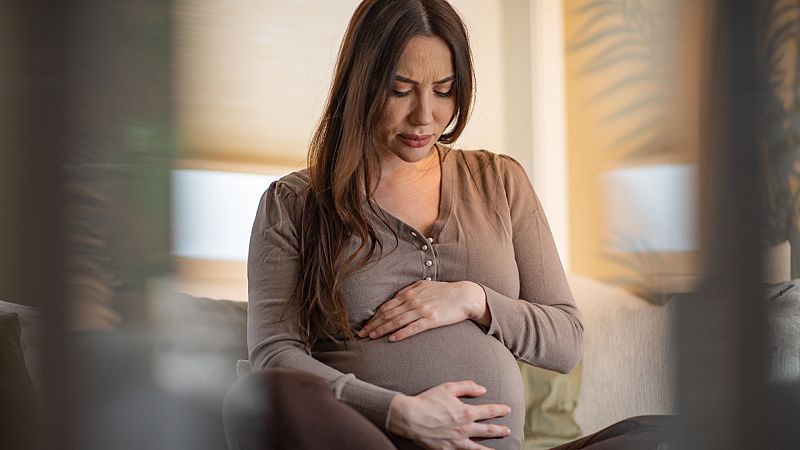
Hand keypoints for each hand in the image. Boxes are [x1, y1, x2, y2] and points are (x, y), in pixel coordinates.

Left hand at [357, 280, 489, 341]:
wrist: (465, 295)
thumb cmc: (445, 291)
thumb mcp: (424, 285)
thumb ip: (410, 291)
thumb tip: (397, 296)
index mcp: (409, 293)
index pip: (386, 306)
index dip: (373, 316)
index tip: (364, 325)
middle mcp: (413, 301)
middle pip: (387, 314)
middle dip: (372, 324)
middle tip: (360, 334)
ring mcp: (422, 310)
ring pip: (397, 321)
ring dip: (382, 329)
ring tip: (371, 337)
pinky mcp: (432, 320)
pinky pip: (413, 328)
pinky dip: (401, 333)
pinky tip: (392, 339)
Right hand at [388, 381, 511, 449]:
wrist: (410, 417)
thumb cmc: (428, 400)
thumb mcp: (448, 388)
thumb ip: (467, 387)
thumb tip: (483, 389)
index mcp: (466, 412)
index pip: (489, 411)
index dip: (500, 410)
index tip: (507, 410)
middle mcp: (465, 428)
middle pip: (488, 430)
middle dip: (500, 430)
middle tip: (508, 431)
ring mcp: (457, 441)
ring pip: (479, 447)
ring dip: (491, 448)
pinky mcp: (448, 449)